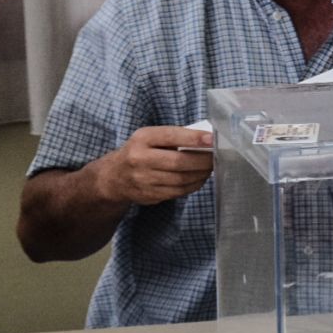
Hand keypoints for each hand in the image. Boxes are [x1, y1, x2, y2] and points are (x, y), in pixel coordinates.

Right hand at [97, 126, 214, 205]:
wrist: (114, 177)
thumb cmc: (140, 151)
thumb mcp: (150, 137)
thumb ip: (174, 137)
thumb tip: (207, 140)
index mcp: (142, 139)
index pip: (171, 136)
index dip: (194, 138)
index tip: (213, 139)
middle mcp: (140, 159)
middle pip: (179, 162)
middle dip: (203, 160)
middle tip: (218, 157)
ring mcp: (144, 180)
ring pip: (181, 180)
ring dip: (201, 174)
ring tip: (210, 167)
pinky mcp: (149, 196)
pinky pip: (178, 191)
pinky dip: (193, 185)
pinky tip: (199, 178)